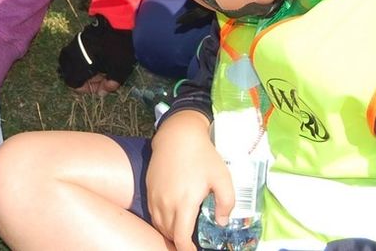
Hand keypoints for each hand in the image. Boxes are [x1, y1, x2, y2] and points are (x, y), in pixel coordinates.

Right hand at [57, 16, 134, 92]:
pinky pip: (79, 52)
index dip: (87, 89)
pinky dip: (89, 58)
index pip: (73, 83)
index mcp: (78, 65)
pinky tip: (102, 57)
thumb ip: (109, 84)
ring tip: (105, 67)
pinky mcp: (80, 35)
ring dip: (88, 68)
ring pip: (76, 62)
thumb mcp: (118, 70)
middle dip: (88, 78)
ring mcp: (75, 43)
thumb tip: (102, 93)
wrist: (121, 21)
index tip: (100, 87)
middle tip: (104, 77)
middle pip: (74, 73)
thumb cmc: (119, 48)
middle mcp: (72, 55)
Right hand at [146, 110, 230, 249]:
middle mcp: (166, 202)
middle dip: (180, 241)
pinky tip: (171, 216)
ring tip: (182, 230)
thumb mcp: (223, 178)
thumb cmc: (203, 156)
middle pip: (169, 233)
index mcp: (184, 203)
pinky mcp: (149, 188)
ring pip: (159, 224)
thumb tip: (221, 222)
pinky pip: (153, 212)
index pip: (180, 237)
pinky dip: (161, 220)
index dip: (187, 250)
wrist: (177, 135)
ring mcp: (155, 195)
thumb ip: (226, 203)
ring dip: (170, 231)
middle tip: (192, 240)